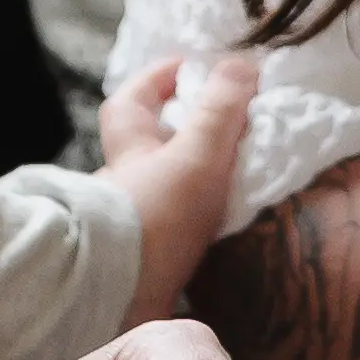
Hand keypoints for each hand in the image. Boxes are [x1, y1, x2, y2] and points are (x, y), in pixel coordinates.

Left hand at [101, 49, 260, 319]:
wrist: (119, 297)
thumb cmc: (157, 217)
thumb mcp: (197, 153)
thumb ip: (221, 110)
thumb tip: (240, 62)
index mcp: (130, 144)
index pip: (134, 96)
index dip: (160, 76)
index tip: (193, 67)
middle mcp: (124, 180)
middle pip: (147, 143)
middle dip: (180, 130)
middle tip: (226, 125)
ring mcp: (132, 221)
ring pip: (161, 185)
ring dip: (190, 178)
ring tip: (234, 175)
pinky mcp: (144, 259)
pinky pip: (173, 226)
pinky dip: (194, 219)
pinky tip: (221, 225)